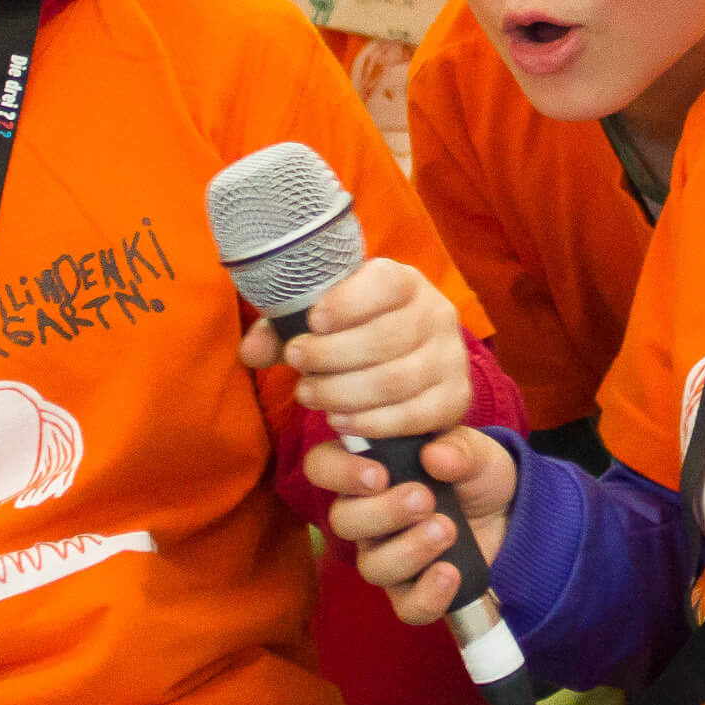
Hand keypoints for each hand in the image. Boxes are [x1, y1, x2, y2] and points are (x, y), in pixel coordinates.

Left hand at [239, 258, 469, 439]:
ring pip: (395, 380)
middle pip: (384, 338)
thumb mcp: (324, 320)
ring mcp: (449, 358)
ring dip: (342, 392)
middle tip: (297, 363)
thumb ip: (284, 330)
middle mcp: (436, 314)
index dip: (347, 303)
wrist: (414, 360)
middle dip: (330, 355)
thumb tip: (249, 352)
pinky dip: (371, 422)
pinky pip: (413, 415)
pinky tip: (340, 420)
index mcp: (405, 282)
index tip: (312, 322)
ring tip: (309, 395)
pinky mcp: (455, 398)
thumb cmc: (358, 332)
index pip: (385, 283)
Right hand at [307, 428, 517, 623]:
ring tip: (447, 529)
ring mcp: (386, 555)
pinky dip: (428, 593)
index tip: (377, 475)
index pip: (323, 466)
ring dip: (410, 549)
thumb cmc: (475, 472)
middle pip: (343, 522)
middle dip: (383, 512)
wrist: (508, 513)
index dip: (338, 472)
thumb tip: (435, 456)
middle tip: (423, 499)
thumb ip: (458, 449)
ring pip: (372, 566)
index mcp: (368, 468)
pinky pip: (406, 605)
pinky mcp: (413, 590)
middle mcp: (366, 514)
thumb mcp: (475, 452)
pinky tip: (450, 572)